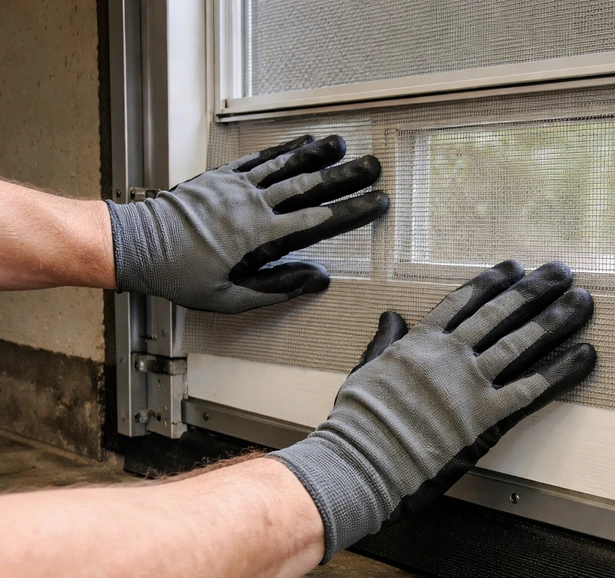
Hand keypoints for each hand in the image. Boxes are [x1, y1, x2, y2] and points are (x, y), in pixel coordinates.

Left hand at [106, 134, 387, 312]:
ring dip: (317, 154)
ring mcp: (237, 187)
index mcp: (260, 237)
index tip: (376, 202)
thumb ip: (277, 288)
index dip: (351, 211)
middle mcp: (253, 206)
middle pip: (308, 186)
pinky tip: (301, 141)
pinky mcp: (221, 177)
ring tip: (342, 145)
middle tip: (373, 166)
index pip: (316, 220)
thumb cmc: (181, 277)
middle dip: (344, 177)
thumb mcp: (229, 298)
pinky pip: (258, 159)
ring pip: (285, 166)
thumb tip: (318, 280)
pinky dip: (282, 150)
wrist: (137, 246)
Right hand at [271, 260, 596, 561]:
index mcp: (420, 342)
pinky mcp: (484, 417)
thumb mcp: (366, 371)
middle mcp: (449, 355)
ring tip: (583, 302)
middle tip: (560, 272)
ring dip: (555, 320)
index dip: (493, 282)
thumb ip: (385, 341)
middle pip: (500, 313)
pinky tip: (584, 354)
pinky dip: (561, 371)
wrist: (361, 460)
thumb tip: (391, 316)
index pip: (464, 301)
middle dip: (534, 289)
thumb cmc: (358, 422)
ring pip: (521, 342)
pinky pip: (531, 389)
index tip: (515, 267)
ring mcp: (468, 384)